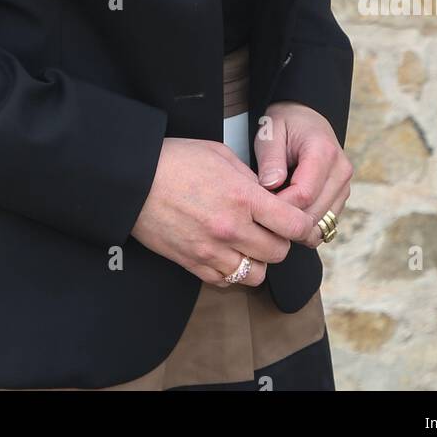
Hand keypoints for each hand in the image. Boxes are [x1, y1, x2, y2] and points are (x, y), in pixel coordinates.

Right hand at [129, 136, 322, 287]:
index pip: (294, 225)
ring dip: (257, 260)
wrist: (134, 180)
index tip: (297, 220)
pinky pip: (228, 281)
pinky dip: (233, 270)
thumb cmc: (176, 160)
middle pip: (279, 253)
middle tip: (269, 228)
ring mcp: (213, 251)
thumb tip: (268, 195)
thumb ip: (250, 178)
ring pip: (256, 274)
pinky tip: (226, 251)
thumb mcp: (220, 154)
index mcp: (243, 197)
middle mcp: (232, 228)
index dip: (302, 225)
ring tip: (247, 242)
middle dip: (279, 241)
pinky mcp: (194, 265)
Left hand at [253, 102, 352, 242]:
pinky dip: (305, 224)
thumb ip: (271, 158)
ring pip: (321, 223)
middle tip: (263, 211)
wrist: (305, 119)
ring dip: (296, 224)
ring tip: (275, 211)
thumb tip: (271, 185)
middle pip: (314, 213)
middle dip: (286, 219)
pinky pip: (325, 223)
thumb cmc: (285, 125)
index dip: (280, 205)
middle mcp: (341, 171)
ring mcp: (345, 186)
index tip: (259, 203)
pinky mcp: (342, 197)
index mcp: (324, 152)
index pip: (304, 195)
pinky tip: (288, 211)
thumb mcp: (270, 132)